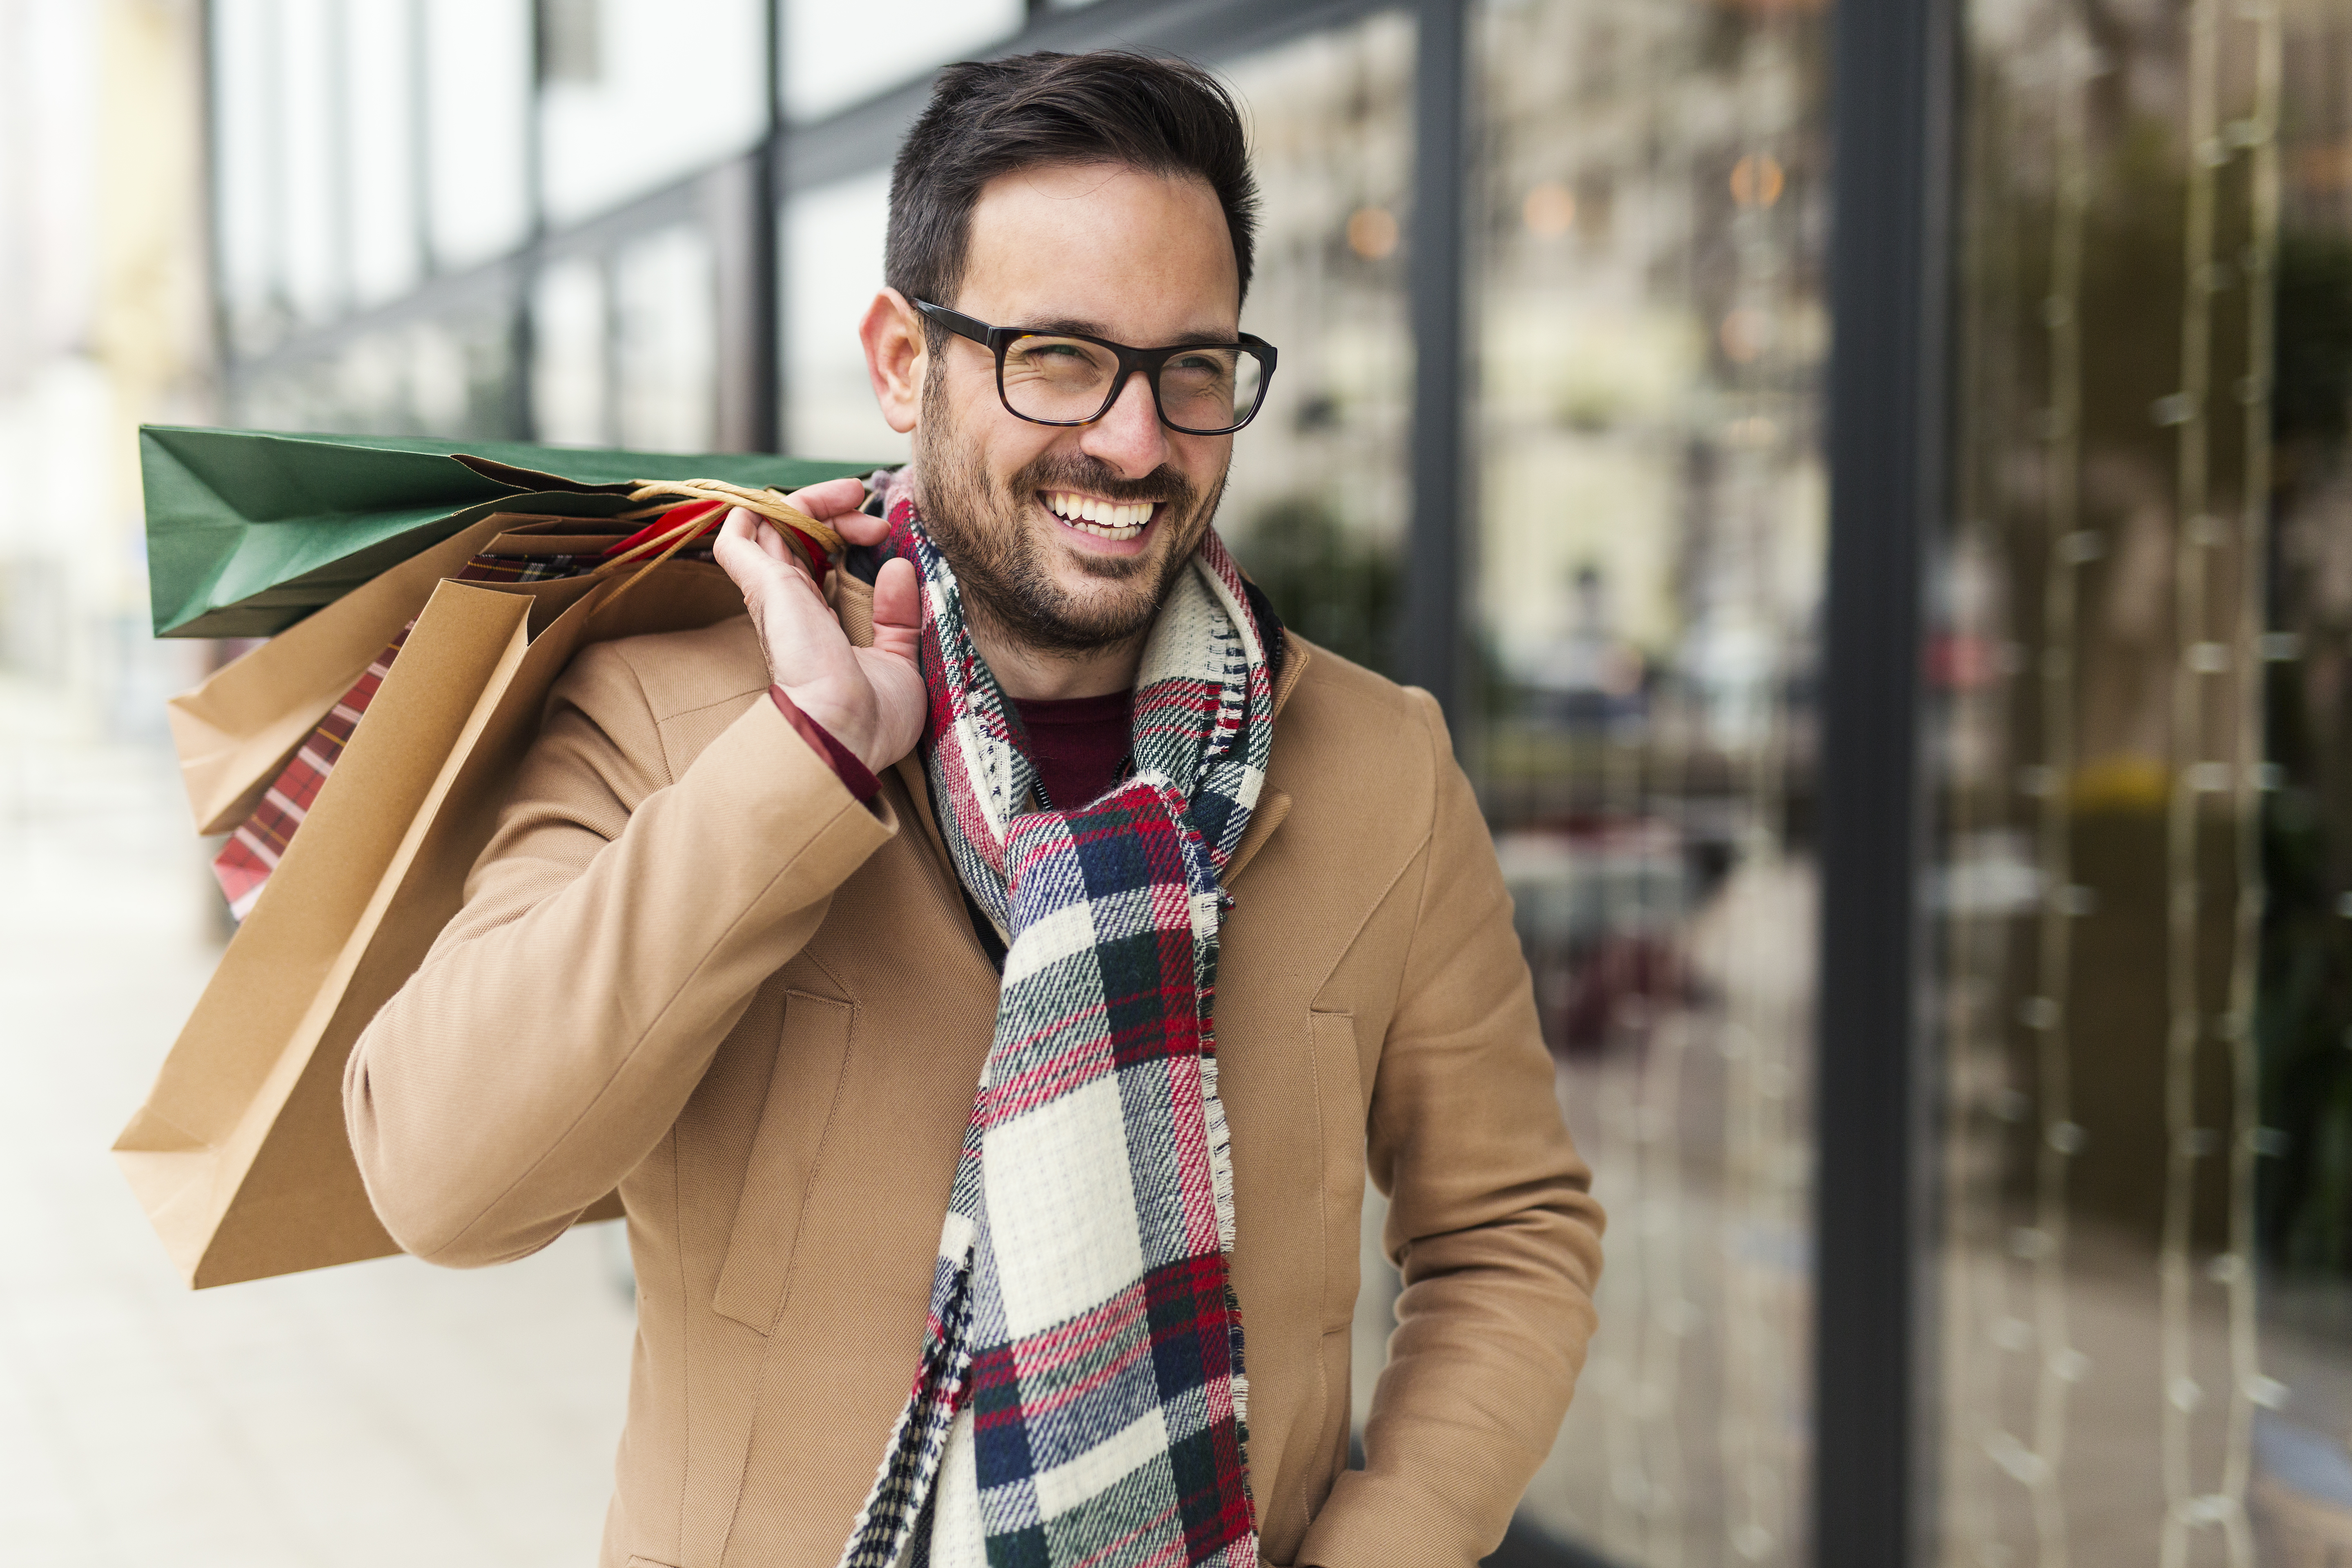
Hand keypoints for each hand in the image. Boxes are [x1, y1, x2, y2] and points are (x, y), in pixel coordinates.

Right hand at [711, 478, 925, 774]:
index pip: (815, 562)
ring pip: (769, 525)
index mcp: (816, 624)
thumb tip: (897, 567)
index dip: (846, 534)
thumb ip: (896, 616)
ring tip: (853, 493)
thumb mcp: (901, 661)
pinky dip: (755, 511)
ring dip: (810, 500)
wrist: (844, 734)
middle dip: (832, 510)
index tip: (883, 533)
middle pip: (793, 537)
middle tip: (867, 501)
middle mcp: (791, 607)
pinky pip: (737, 538)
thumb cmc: (872, 719)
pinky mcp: (765, 588)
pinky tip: (801, 500)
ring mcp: (775, 597)